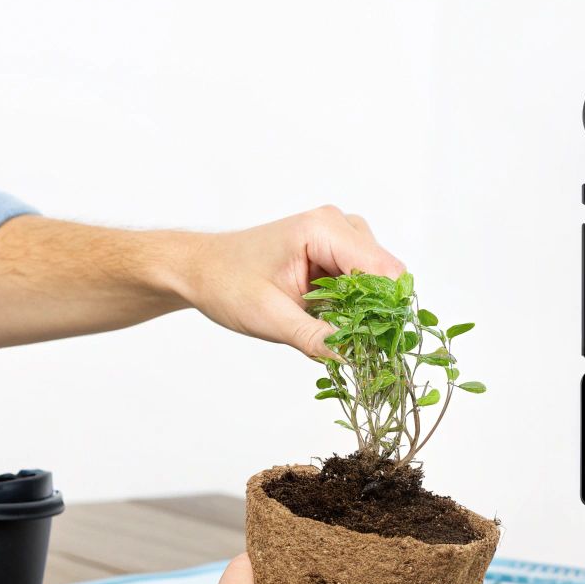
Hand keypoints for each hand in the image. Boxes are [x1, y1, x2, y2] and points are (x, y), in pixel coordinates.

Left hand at [178, 206, 405, 359]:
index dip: (384, 310)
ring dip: (361, 308)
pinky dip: (351, 303)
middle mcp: (337, 224)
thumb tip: (355, 359)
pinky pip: (362, 280)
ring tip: (326, 324)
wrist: (200, 270)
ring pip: (377, 279)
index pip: (383, 270)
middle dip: (372, 310)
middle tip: (345, 340)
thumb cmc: (226, 284)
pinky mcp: (335, 250)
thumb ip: (315, 339)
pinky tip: (324, 316)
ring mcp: (338, 235)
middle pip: (384, 275)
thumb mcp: (270, 318)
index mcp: (322, 230)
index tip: (375, 344)